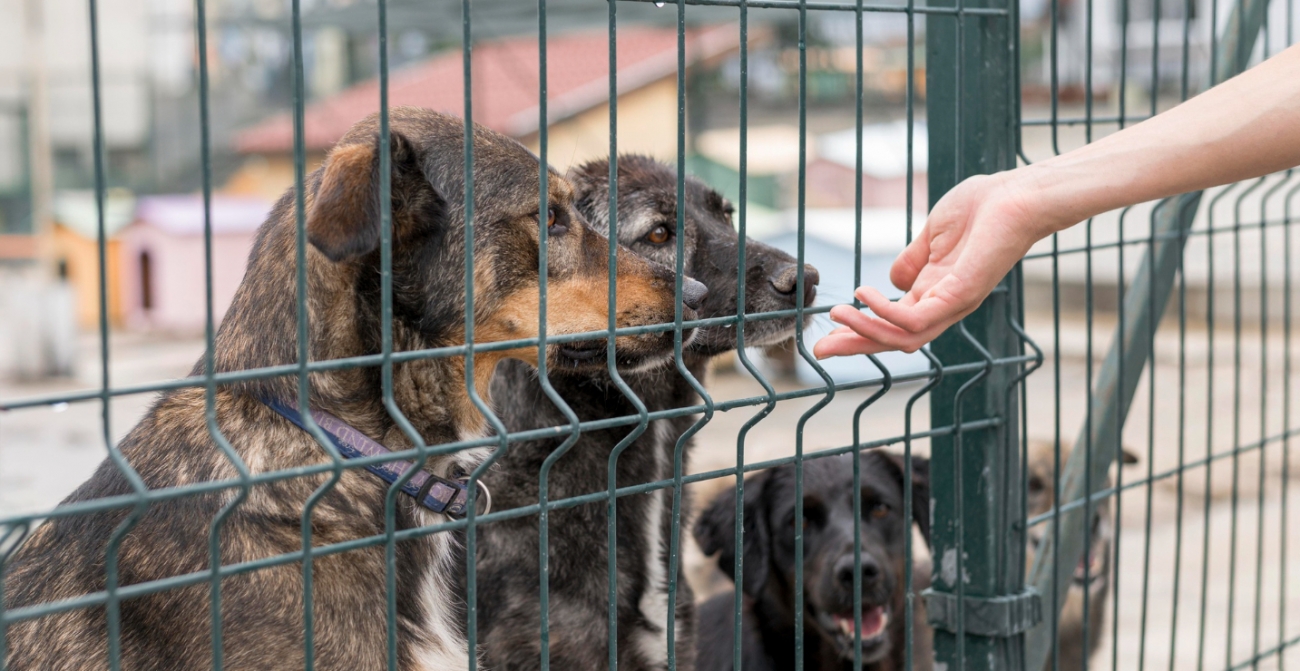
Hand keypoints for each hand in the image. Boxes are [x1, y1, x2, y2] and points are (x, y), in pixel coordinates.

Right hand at [813, 170, 1055, 357]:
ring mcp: (953, 304)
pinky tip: (865, 294)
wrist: (1016, 195)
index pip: (892, 323)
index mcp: (935, 292)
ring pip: (902, 338)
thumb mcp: (932, 235)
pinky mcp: (960, 295)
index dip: (860, 329)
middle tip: (820, 349)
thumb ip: (912, 260)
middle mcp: (943, 305)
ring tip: (837, 314)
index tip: (828, 331)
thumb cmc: (981, 208)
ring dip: (865, 331)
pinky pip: (916, 319)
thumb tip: (891, 280)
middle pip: (893, 340)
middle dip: (855, 345)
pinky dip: (885, 312)